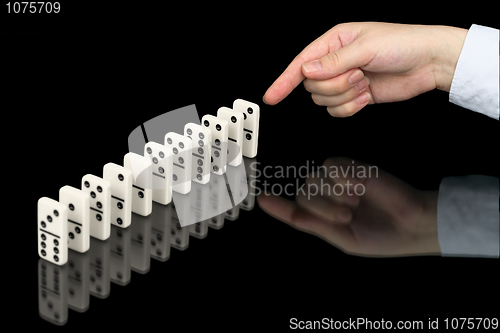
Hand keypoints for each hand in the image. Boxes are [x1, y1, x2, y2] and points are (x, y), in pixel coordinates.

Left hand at [257, 157, 439, 256]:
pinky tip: (356, 187)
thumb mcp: (344, 239)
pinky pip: (331, 166)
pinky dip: (339, 177)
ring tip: (354, 205)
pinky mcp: (351, 167)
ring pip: (314, 179)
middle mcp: (327, 198)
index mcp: (324, 218)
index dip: (277, 206)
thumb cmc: (381, 237)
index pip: (294, 210)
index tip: (261, 199)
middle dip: (320, 207)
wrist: (412, 223)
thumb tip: (292, 217)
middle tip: (346, 216)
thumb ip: (315, 225)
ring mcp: (338, 182)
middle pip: (303, 194)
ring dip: (330, 195)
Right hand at [263, 22, 466, 116]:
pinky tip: (366, 95)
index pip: (301, 64)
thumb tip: (306, 71)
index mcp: (334, 42)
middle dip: (334, 85)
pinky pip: (338, 111)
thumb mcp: (366, 47)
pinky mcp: (355, 96)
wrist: (429, 62)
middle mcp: (336, 62)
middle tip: (357, 75)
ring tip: (365, 83)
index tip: (271, 96)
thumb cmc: (403, 44)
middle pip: (312, 85)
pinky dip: (351, 107)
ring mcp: (345, 80)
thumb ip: (333, 62)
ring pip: (324, 100)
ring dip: (345, 96)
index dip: (284, 81)